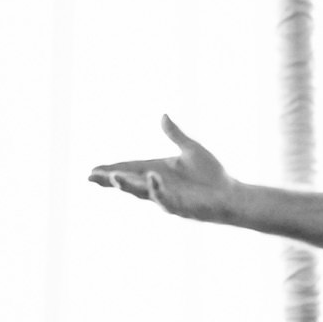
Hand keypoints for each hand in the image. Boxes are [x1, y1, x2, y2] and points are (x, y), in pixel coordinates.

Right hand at [88, 116, 238, 221]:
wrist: (231, 194)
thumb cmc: (212, 175)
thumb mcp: (191, 149)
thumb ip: (175, 134)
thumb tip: (163, 115)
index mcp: (158, 171)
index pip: (129, 169)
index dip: (111, 169)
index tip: (91, 170)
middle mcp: (158, 185)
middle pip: (129, 183)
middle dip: (110, 180)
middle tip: (91, 177)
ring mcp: (168, 197)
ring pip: (142, 192)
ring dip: (127, 185)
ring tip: (112, 177)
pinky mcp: (180, 206)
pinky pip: (165, 198)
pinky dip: (157, 188)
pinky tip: (152, 177)